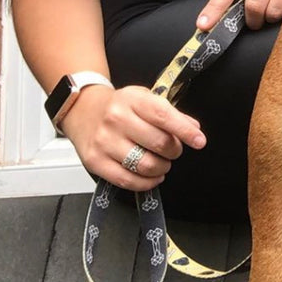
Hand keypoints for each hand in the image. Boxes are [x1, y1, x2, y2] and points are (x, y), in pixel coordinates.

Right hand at [60, 83, 206, 191]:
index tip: (199, 141)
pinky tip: (152, 176)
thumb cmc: (119, 105)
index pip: (164, 116)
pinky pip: (127, 180)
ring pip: (145, 165)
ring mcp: (104, 142)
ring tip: (163, 163)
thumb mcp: (144, 99)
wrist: (82, 110)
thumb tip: (193, 129)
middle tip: (174, 150)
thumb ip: (170, 113)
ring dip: (162, 168)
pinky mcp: (95, 162)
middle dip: (174, 150)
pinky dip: (147, 182)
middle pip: (158, 143)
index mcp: (132, 100)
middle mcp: (116, 119)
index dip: (185, 131)